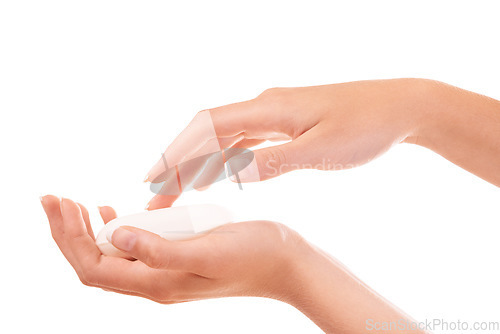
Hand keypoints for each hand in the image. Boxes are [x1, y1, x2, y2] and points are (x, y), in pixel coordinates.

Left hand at [41, 195, 303, 302]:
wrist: (286, 263)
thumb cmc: (254, 255)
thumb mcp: (207, 251)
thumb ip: (160, 250)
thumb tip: (115, 235)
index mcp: (158, 283)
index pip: (93, 266)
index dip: (67, 236)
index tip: (57, 201)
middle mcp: (156, 282)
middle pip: (95, 263)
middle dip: (68, 232)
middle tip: (56, 198)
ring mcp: (166, 272)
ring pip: (111, 257)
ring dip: (87, 232)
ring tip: (76, 205)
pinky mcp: (177, 259)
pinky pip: (134, 249)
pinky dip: (117, 229)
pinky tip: (116, 212)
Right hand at [144, 78, 427, 208]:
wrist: (398, 107)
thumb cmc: (366, 126)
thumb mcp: (321, 151)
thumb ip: (274, 161)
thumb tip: (231, 173)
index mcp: (269, 109)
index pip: (208, 128)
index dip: (177, 151)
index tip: (155, 177)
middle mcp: (265, 106)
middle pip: (208, 131)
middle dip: (178, 159)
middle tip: (156, 190)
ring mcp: (274, 113)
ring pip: (223, 135)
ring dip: (198, 159)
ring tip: (176, 186)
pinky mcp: (285, 122)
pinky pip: (242, 138)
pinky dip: (222, 156)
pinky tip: (216, 170)